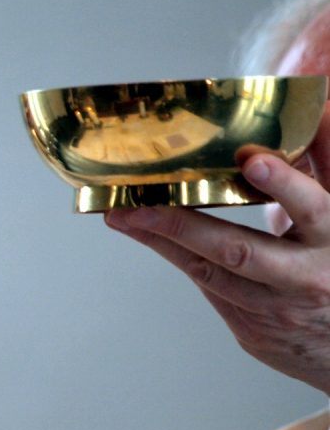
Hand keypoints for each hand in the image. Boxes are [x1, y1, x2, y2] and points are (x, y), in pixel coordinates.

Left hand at [104, 109, 329, 393]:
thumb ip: (328, 157)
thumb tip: (317, 99)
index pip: (314, 209)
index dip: (285, 186)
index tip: (253, 161)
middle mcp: (307, 278)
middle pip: (240, 250)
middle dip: (183, 226)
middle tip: (136, 205)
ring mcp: (277, 310)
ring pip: (210, 272)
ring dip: (161, 241)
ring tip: (121, 215)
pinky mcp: (252, 330)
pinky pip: (207, 286)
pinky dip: (177, 257)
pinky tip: (145, 233)